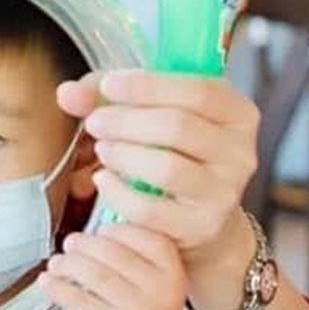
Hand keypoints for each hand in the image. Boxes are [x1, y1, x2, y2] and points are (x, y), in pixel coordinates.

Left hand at [39, 222, 187, 309]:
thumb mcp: (153, 285)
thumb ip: (135, 255)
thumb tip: (96, 216)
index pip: (144, 235)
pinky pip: (76, 298)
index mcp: (174, 273)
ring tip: (56, 263)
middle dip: (84, 244)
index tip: (98, 231)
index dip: (116, 229)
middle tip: (69, 244)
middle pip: (112, 252)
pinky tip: (47, 282)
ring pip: (93, 273)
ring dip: (67, 263)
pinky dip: (56, 286)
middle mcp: (161, 290)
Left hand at [57, 70, 258, 272]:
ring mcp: (224, 193)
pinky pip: (149, 207)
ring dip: (122, 154)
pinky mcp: (201, 225)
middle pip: (177, 126)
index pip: (199, 90)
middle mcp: (240, 153)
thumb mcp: (148, 114)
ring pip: (165, 167)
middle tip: (94, 122)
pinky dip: (117, 191)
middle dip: (125, 121)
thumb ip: (105, 97)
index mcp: (237, 114)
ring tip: (101, 149)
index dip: (148, 85)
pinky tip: (103, 179)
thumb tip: (68, 93)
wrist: (199, 218)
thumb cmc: (172, 152)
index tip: (109, 84)